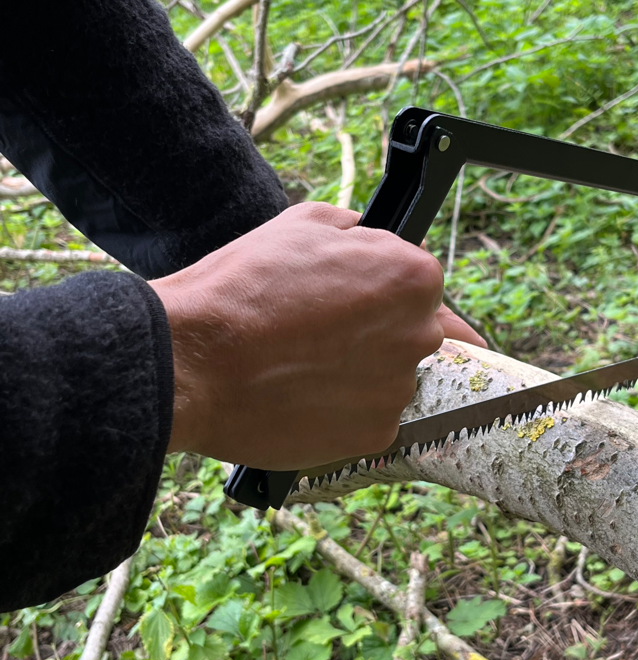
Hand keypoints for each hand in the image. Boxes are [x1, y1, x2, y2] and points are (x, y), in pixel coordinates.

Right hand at [151, 202, 471, 469]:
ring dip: (359, 373)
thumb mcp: (302, 224)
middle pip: (410, 332)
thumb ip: (353, 229)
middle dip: (376, 331)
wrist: (195, 360)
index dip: (380, 287)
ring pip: (388, 377)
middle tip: (322, 333)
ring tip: (303, 366)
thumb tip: (365, 236)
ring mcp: (399, 390)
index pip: (418, 284)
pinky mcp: (374, 435)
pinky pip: (368, 417)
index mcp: (413, 279)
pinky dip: (343, 411)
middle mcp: (420, 337)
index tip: (350, 298)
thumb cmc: (245, 288)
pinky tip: (302, 396)